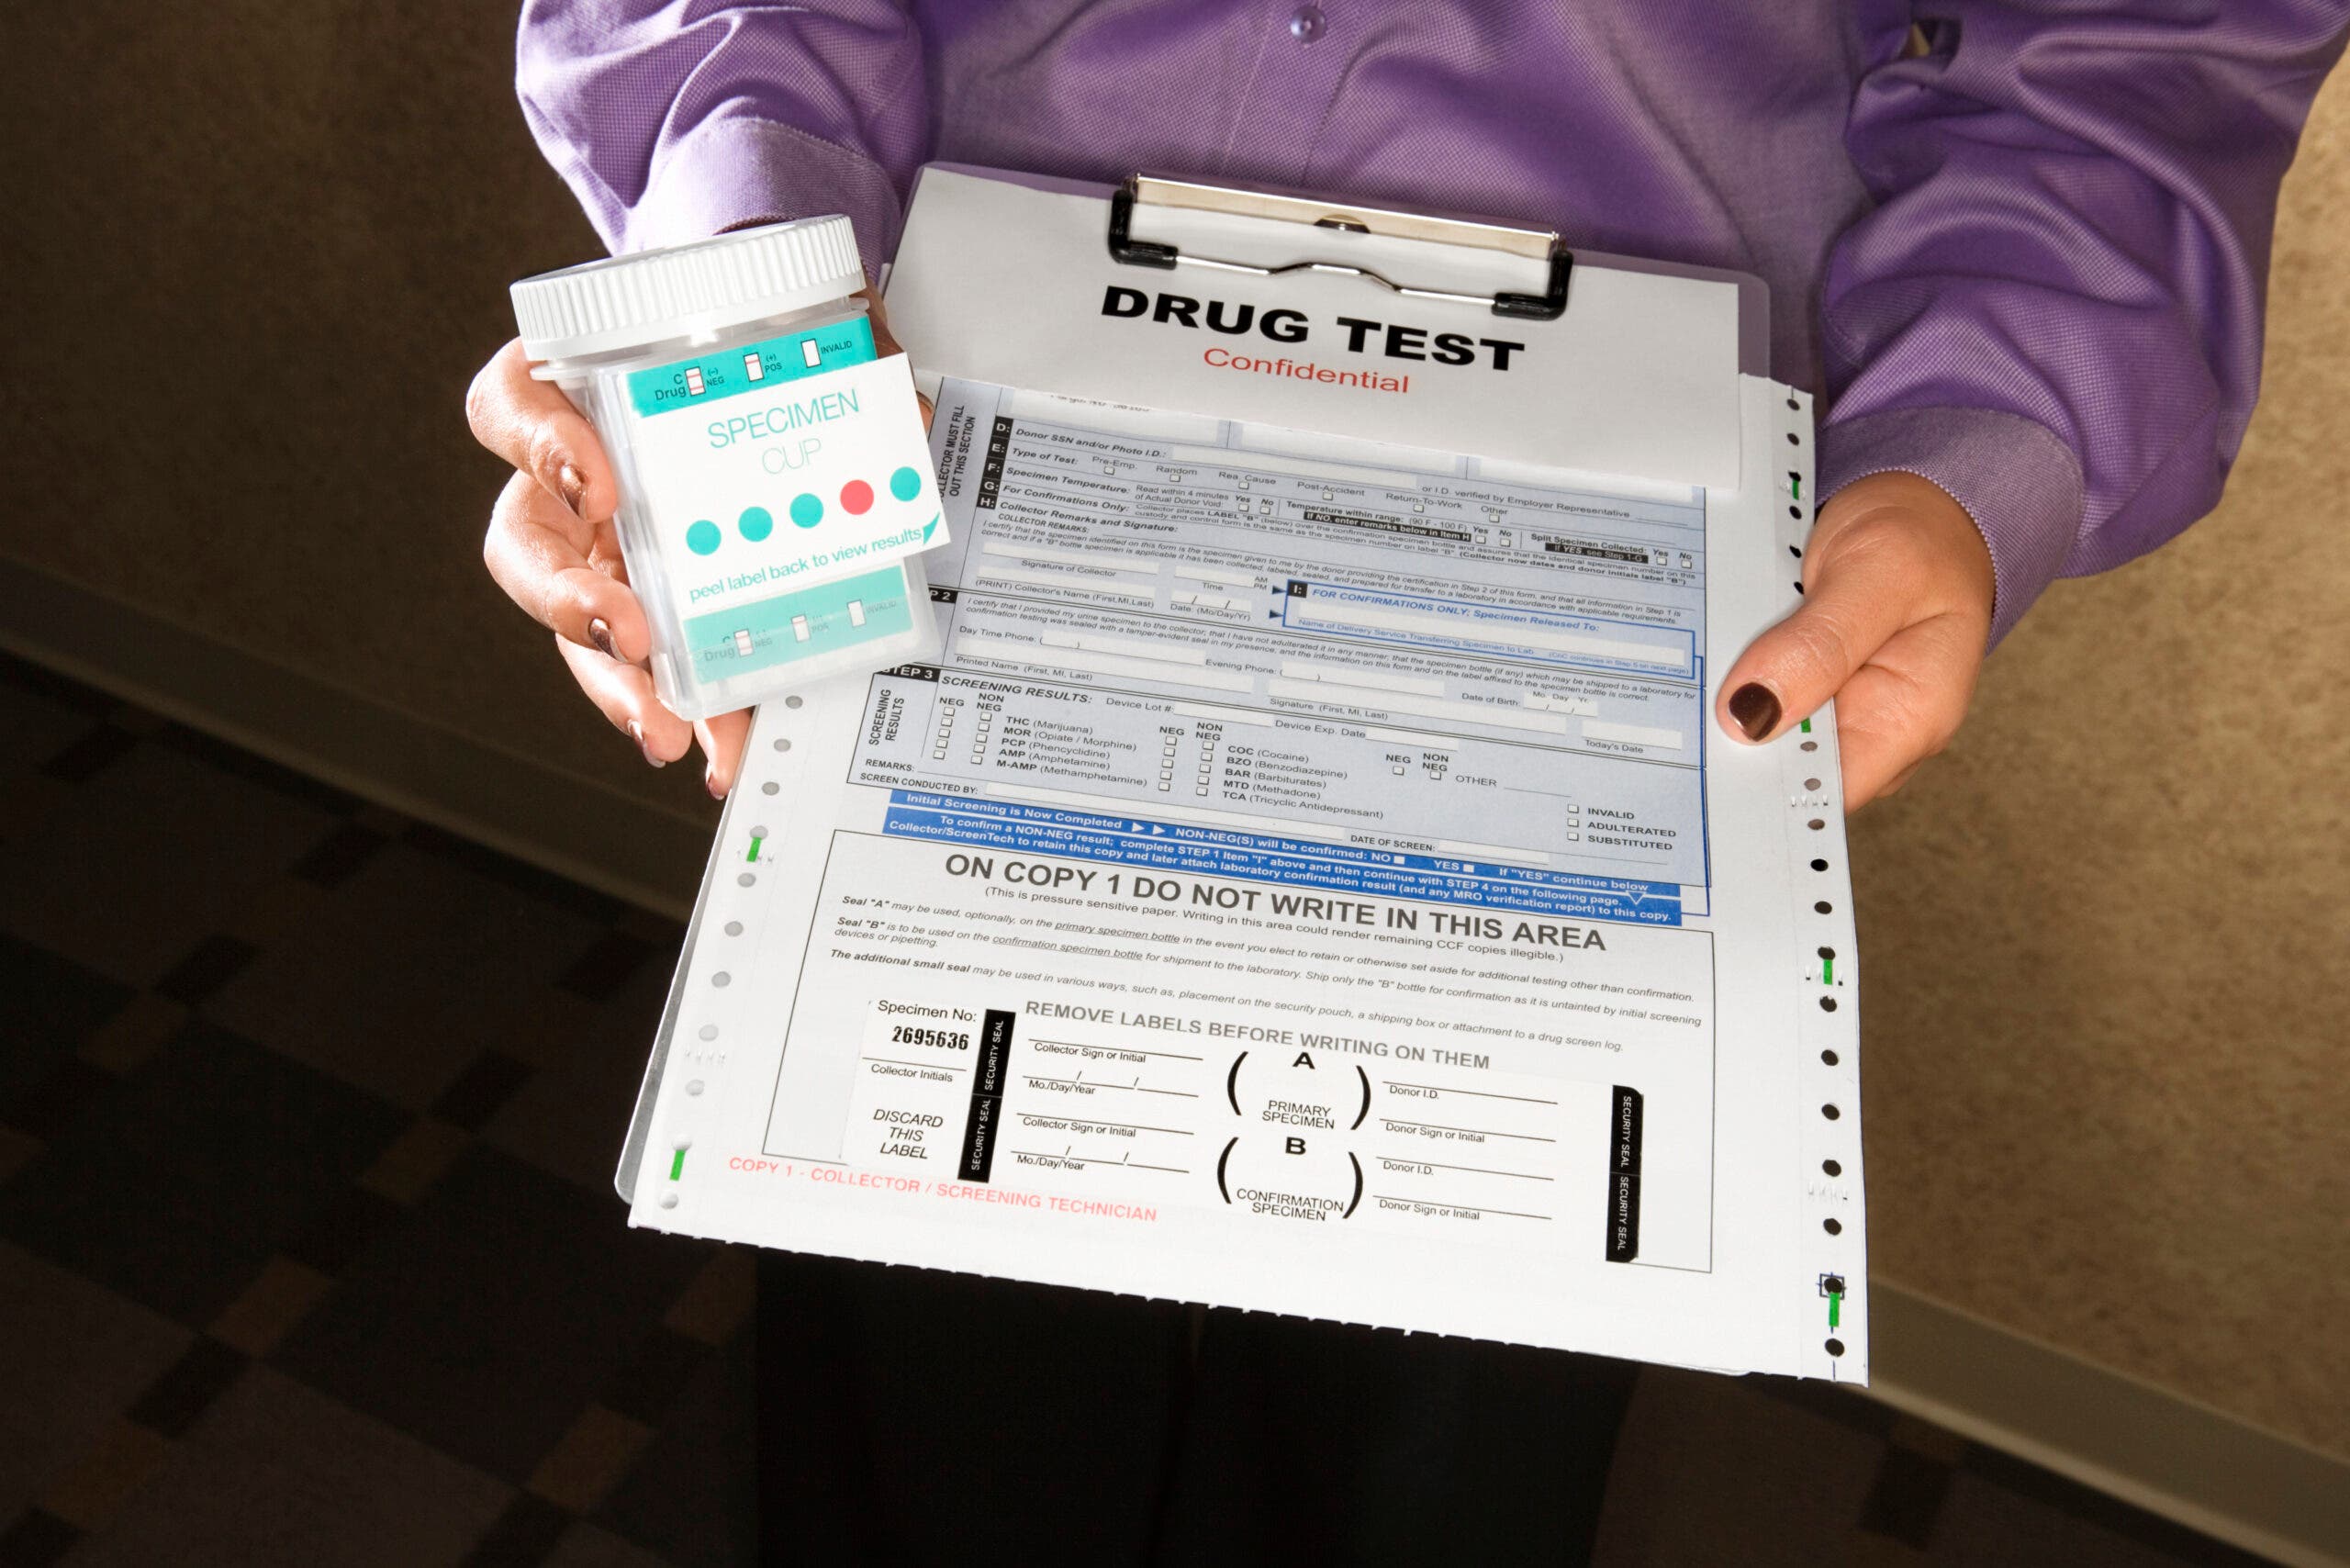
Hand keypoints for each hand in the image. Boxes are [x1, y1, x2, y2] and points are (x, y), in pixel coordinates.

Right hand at [466, 287, 920, 798]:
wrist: (766, 358)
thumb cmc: (742, 333)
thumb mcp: (786, 313)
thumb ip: (837, 338)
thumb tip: (905, 413)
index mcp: (572, 391)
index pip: (513, 409)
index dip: (540, 445)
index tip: (594, 481)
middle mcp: (571, 480)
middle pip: (528, 547)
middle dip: (570, 604)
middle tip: (629, 638)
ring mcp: (608, 550)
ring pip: (579, 627)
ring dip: (620, 686)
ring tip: (666, 731)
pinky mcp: (657, 607)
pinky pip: (658, 666)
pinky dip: (690, 710)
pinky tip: (719, 747)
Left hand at [1713, 471, 1993, 808]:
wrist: (1925, 510)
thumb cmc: (1925, 543)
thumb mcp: (1880, 573)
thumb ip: (1821, 643)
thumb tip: (1751, 715)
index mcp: (1908, 722)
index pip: (1820, 796)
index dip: (1759, 788)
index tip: (1703, 764)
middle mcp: (1870, 731)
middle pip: (1779, 771)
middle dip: (1728, 745)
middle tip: (1676, 713)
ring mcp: (1834, 712)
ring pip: (1757, 736)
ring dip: (1719, 710)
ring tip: (1681, 680)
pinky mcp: (1804, 688)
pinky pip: (1755, 699)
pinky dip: (1727, 682)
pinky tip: (1699, 664)